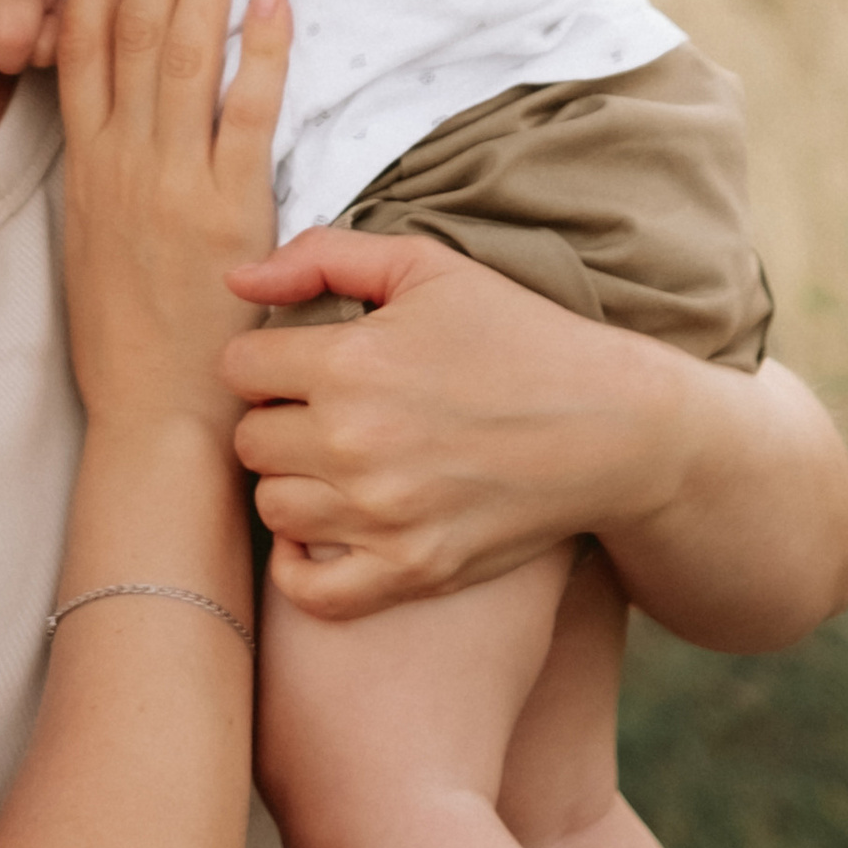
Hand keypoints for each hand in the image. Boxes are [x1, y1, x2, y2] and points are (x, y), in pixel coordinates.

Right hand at [60, 0, 288, 441]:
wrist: (156, 418)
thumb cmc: (134, 344)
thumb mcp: (96, 247)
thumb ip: (110, 181)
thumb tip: (121, 127)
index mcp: (87, 170)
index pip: (82, 47)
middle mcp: (121, 165)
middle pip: (133, 32)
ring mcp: (170, 186)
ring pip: (179, 58)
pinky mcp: (227, 214)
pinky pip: (244, 116)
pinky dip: (258, 55)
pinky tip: (273, 2)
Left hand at [219, 227, 694, 619]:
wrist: (611, 427)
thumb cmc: (518, 338)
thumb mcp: (427, 268)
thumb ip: (323, 257)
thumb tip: (236, 276)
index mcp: (350, 361)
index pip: (239, 367)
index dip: (266, 359)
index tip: (304, 363)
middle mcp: (355, 443)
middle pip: (248, 440)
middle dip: (277, 419)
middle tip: (325, 412)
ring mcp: (382, 515)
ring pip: (272, 508)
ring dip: (294, 484)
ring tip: (337, 463)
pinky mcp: (412, 570)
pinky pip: (309, 591)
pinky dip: (302, 568)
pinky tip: (330, 530)